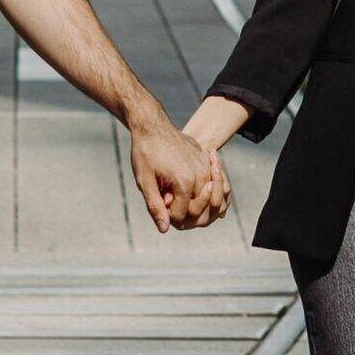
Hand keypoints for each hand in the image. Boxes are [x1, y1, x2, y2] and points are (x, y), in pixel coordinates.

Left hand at [130, 114, 228, 231]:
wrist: (153, 125)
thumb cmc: (145, 153)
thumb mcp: (144, 181)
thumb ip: (155, 206)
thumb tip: (165, 229)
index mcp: (184, 182)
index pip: (182, 215)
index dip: (169, 214)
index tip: (158, 201)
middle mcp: (200, 175)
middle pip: (198, 209)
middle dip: (182, 209)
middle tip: (165, 195)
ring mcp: (206, 167)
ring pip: (207, 198)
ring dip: (192, 199)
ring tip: (173, 189)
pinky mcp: (206, 161)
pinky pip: (210, 183)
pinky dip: (201, 189)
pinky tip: (185, 181)